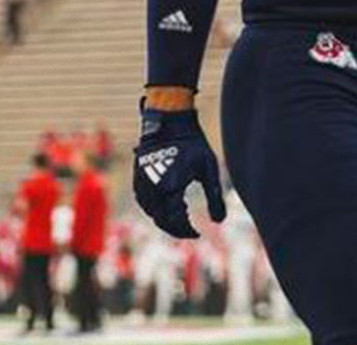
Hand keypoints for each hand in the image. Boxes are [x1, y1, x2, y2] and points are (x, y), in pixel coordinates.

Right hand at [132, 104, 225, 238]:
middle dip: (175, 228)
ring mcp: (142, 184)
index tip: (197, 234)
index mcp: (170, 188)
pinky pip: (144, 201)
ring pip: (150, 212)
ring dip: (164, 219)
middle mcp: (152, 189)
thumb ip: (214, 197)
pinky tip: (168, 206)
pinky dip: (155, 208)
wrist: (170, 123)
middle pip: (161, 220)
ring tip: (182, 218)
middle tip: (189, 230)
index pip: (175, 221)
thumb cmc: (193, 144)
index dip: (186, 231)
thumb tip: (219, 222)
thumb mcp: (209, 169)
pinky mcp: (137, 178)